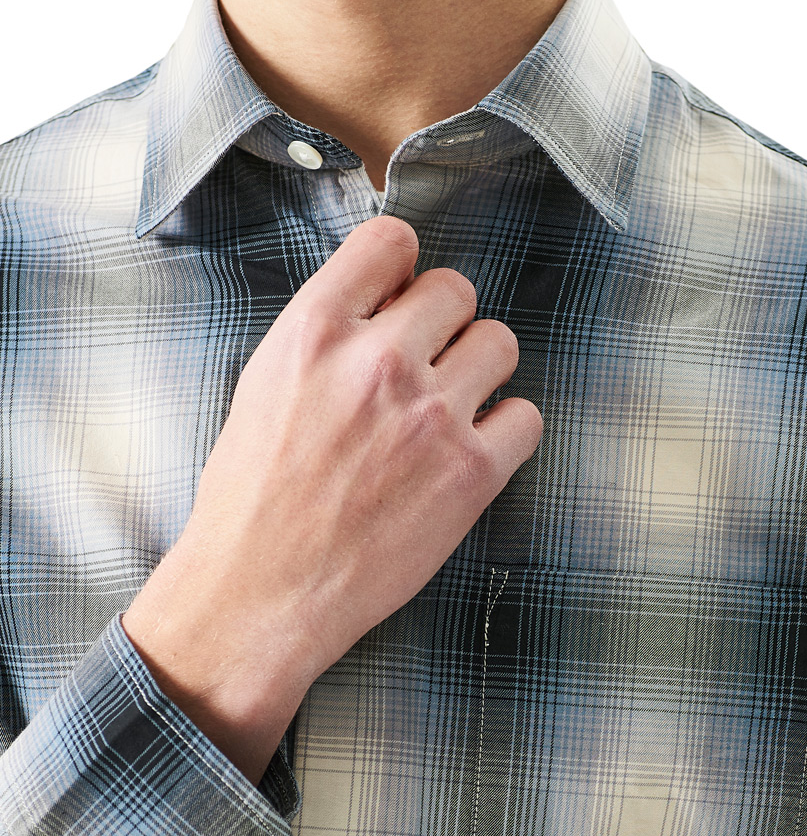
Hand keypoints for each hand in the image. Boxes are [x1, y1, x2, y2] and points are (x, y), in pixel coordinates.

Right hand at [122, 215, 542, 781]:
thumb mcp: (264, 389)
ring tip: (451, 407)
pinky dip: (506, 430)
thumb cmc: (250, 502)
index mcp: (315, 332)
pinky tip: (472, 451)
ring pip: (500, 341)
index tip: (403, 295)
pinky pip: (526, 416)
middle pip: (456, 289)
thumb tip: (383, 307)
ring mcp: (431, 415)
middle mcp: (378, 361)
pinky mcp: (471, 472)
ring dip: (480, 369)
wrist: (260, 594)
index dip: (403, 267)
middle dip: (444, 322)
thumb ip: (326, 339)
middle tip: (427, 364)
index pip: (390, 241)